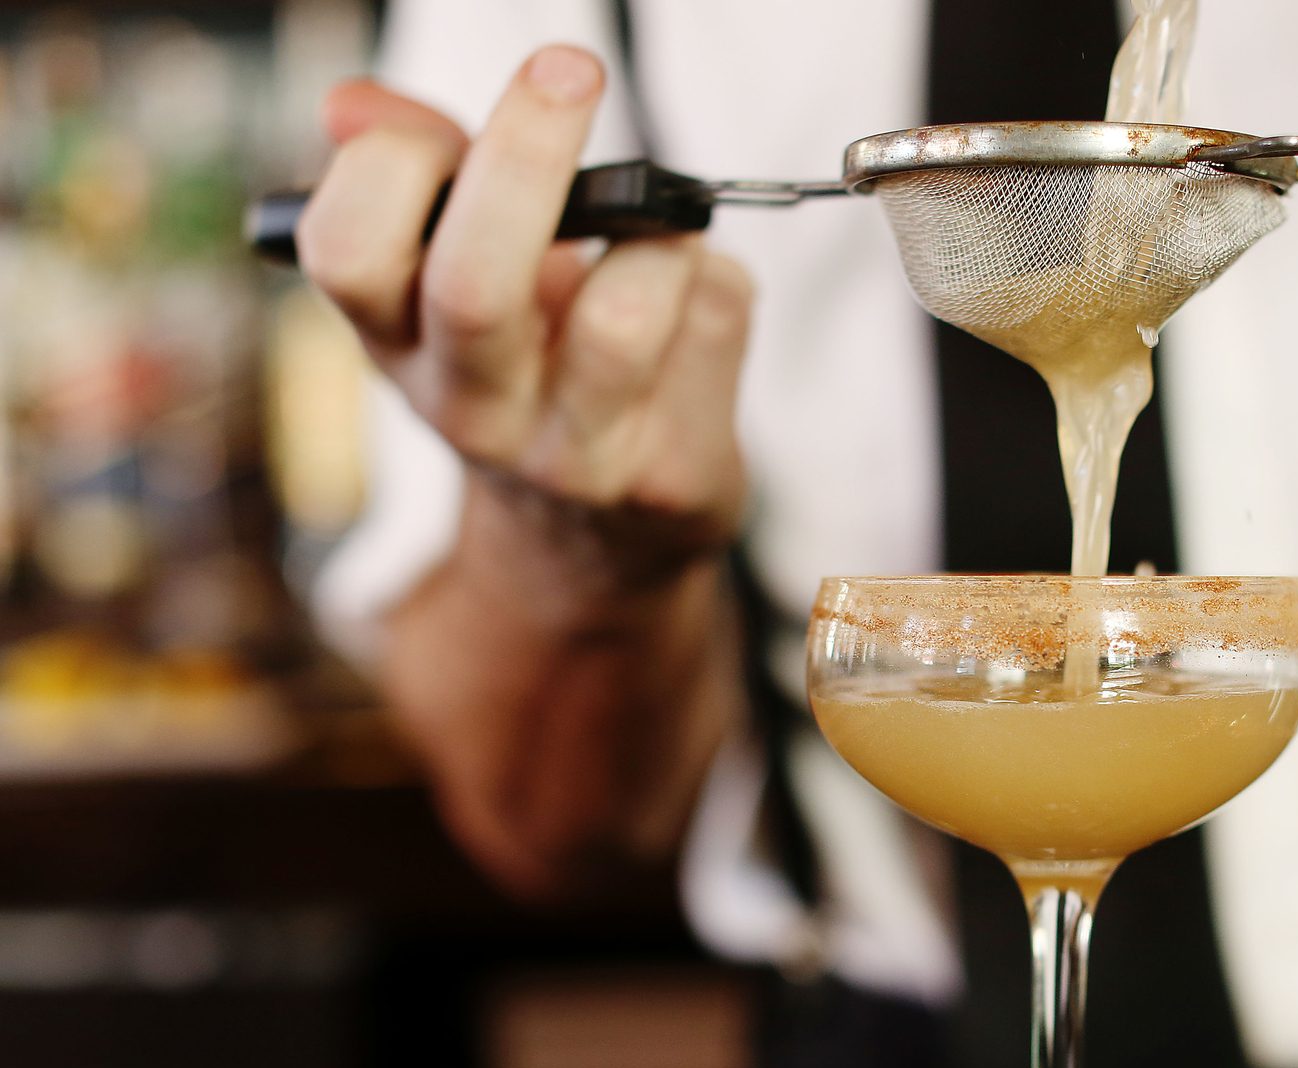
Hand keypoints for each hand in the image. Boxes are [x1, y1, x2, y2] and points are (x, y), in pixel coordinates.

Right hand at [296, 46, 749, 562]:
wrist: (601, 529)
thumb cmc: (529, 362)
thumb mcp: (453, 271)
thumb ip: (420, 172)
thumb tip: (353, 107)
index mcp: (396, 340)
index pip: (347, 251)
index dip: (393, 167)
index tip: (449, 124)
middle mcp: (470, 409)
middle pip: (475, 283)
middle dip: (524, 159)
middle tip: (567, 69)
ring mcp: (573, 453)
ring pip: (623, 314)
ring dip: (655, 235)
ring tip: (656, 230)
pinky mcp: (669, 470)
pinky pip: (712, 321)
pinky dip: (711, 276)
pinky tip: (691, 300)